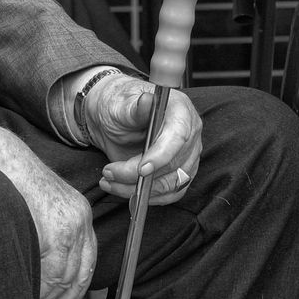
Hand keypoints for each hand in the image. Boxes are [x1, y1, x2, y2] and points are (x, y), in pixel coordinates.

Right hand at [0, 116, 96, 298]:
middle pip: (77, 276)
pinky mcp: (56, 231)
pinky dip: (39, 289)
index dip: (73, 292)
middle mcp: (80, 220)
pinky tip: (25, 293)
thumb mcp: (40, 207)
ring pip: (64, 279)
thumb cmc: (11, 183)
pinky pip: (51, 273)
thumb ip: (49, 235)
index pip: (86, 264)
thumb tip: (47, 273)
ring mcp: (70, 225)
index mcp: (79, 215)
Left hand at [83, 74, 202, 203]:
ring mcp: (187, 155)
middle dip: (138, 175)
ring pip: (170, 183)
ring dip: (139, 189)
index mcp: (180, 110)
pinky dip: (147, 197)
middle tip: (109, 172)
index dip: (161, 155)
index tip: (140, 170)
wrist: (114, 119)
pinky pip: (170, 193)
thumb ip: (135, 107)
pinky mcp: (180, 173)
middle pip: (173, 164)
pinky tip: (124, 190)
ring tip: (110, 181)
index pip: (179, 136)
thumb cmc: (120, 106)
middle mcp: (189, 133)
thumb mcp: (121, 104)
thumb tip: (146, 101)